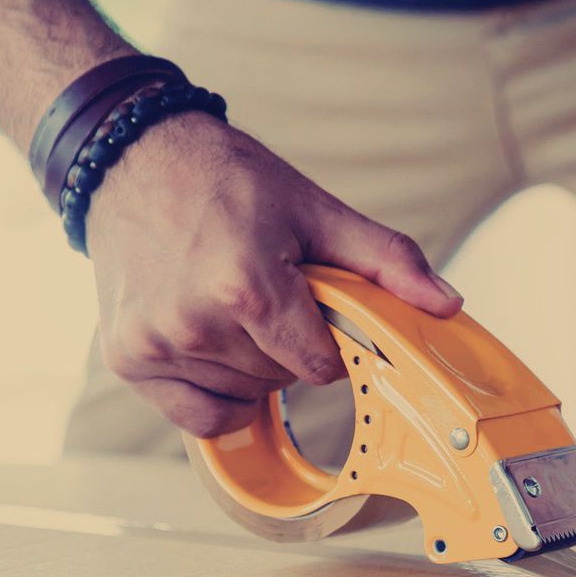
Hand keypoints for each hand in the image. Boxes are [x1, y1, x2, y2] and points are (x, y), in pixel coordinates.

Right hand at [83, 112, 461, 435]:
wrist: (131, 160)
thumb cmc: (225, 180)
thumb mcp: (315, 210)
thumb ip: (386, 261)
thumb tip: (447, 304)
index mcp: (245, 286)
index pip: (319, 366)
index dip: (327, 341)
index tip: (311, 307)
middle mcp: (194, 323)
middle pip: (280, 381)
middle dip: (287, 347)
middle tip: (265, 292)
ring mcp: (156, 345)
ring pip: (242, 396)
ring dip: (250, 365)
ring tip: (228, 304)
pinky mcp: (128, 359)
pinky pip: (199, 416)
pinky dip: (215, 393)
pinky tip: (209, 344)